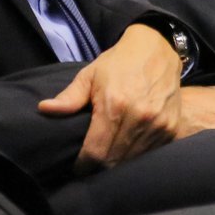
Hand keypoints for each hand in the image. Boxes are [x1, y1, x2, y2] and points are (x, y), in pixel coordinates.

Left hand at [37, 23, 185, 171]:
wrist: (157, 48)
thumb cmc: (119, 62)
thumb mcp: (90, 75)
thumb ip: (69, 97)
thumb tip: (44, 109)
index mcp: (116, 105)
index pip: (96, 152)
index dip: (83, 165)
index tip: (77, 166)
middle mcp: (140, 117)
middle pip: (113, 160)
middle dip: (99, 166)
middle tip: (90, 162)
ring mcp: (158, 124)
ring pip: (132, 160)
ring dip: (118, 162)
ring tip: (107, 155)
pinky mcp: (171, 127)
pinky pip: (149, 153)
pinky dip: (136, 155)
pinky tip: (127, 147)